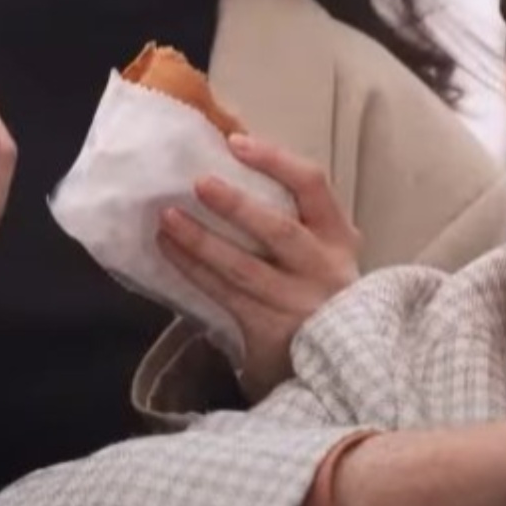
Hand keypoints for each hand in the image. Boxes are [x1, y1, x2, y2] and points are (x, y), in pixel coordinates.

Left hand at [156, 134, 360, 400]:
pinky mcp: (272, 330)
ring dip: (201, 241)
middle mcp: (324, 267)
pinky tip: (170, 251)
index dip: (274, 160)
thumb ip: (290, 216)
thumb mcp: (319, 251)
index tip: (235, 143)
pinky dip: (194, 271)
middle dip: (236, 205)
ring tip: (167, 218)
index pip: (313, 185)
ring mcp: (299, 302)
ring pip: (244, 268)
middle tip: (198, 183)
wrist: (332, 362)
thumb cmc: (315, 289)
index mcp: (338, 235)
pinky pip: (226, 295)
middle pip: (279, 231)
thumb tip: (226, 161)